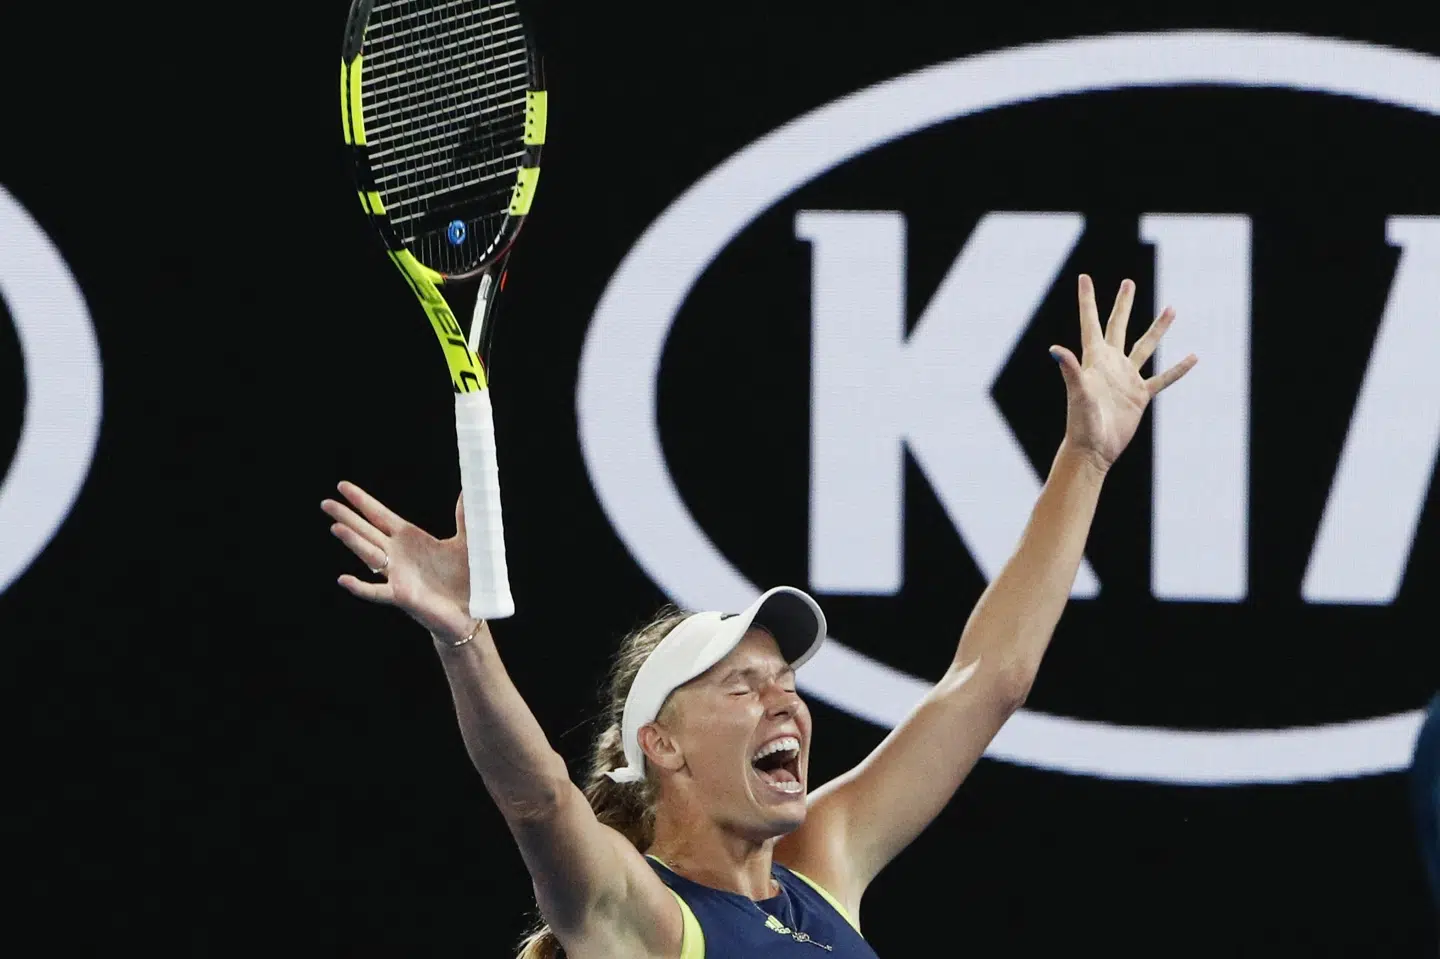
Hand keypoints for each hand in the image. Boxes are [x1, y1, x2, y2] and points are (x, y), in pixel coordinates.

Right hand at [321, 482, 473, 641]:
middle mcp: (397, 555)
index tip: (342, 486)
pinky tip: (344, 579)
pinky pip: (377, 592)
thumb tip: (471, 489)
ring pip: (369, 555)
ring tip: (336, 527)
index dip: (362, 501)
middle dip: (347, 517)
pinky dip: (360, 587)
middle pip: (366, 531)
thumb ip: (465, 516)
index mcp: (409, 538)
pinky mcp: (402, 596)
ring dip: (353, 542)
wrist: (472, 611)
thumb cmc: (466, 577)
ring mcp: (397, 575)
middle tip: (325, 503)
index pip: (379, 515)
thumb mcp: (466, 541)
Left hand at [1050, 275, 1196, 471]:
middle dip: (1123, 304)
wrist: (1094, 450)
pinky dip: (1177, 369)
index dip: (1088, 300)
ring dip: (1158, 328)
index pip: (1091, 322)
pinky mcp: (1140, 396)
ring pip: (1145, 347)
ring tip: (1172, 308)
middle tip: (1128, 282)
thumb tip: (1054, 348)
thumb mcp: (1077, 392)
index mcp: (1094, 359)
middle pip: (1118, 326)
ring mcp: (1126, 379)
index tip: (1084, 277)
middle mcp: (1111, 364)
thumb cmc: (1081, 423)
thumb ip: (1070, 369)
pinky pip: (1163, 378)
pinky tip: (1193, 357)